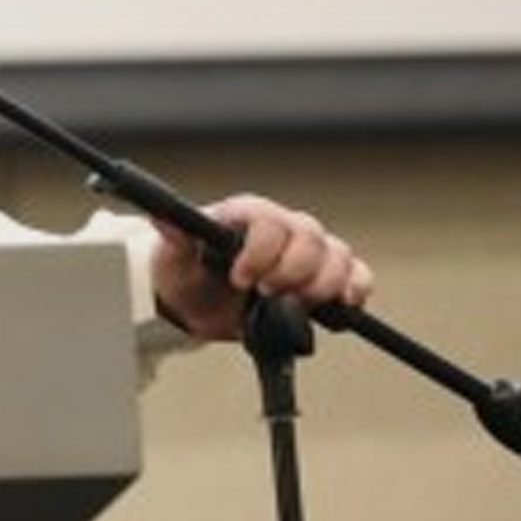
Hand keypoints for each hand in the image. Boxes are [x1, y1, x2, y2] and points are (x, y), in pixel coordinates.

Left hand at [149, 193, 374, 340]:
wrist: (197, 305)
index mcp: (247, 214)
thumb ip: (173, 238)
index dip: (260, 252)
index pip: (269, 222)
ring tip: (293, 304)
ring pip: (338, 256)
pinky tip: (337, 306)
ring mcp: (307, 252)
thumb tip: (163, 217)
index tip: (240, 278)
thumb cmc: (186, 272)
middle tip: (266, 294)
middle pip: (310, 237)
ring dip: (322, 285)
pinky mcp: (322, 278)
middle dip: (292, 271)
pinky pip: (357, 276)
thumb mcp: (172, 258)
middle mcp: (283, 228)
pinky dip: (354, 292)